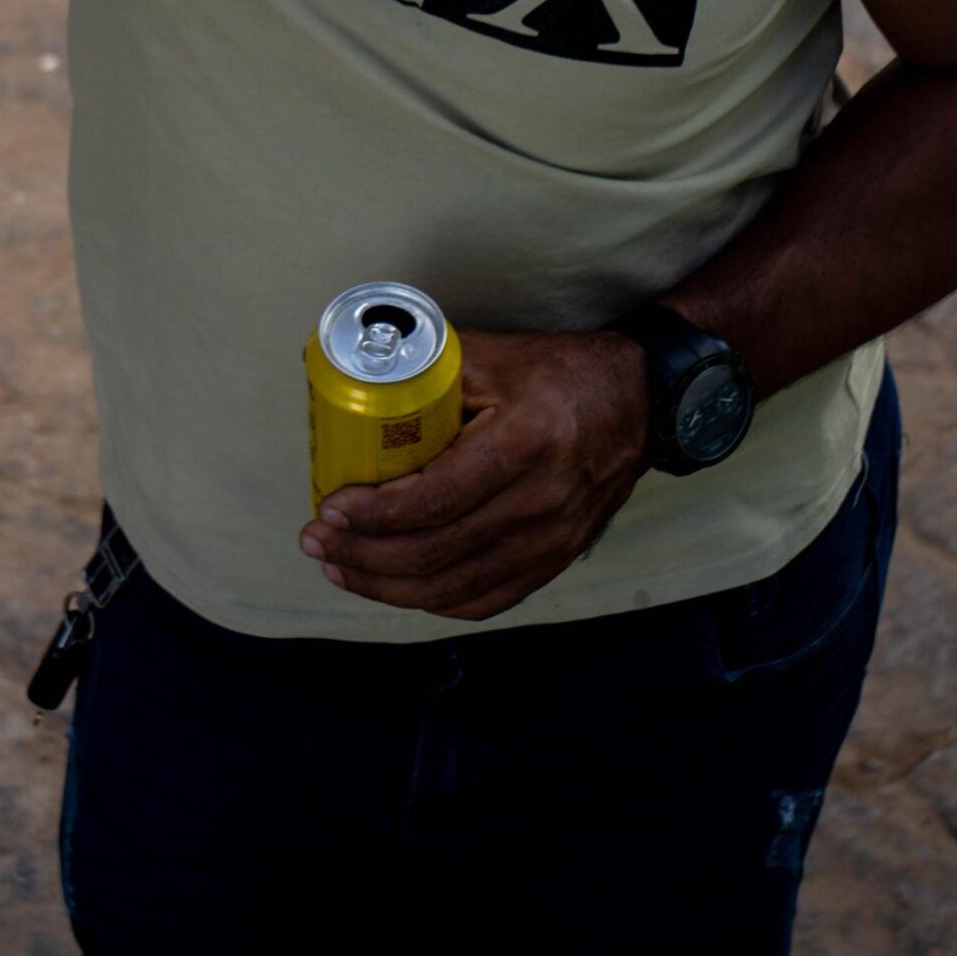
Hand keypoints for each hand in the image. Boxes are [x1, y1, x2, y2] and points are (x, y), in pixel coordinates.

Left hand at [299, 327, 650, 621]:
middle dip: (364, 555)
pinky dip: (433, 600)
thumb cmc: (559, 371)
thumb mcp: (494, 355)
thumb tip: (355, 377)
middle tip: (317, 541)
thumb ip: (428, 367)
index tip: (329, 508)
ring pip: (454, 587)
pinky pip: (485, 599)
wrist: (639, 402)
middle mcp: (542, 502)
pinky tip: (394, 586)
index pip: (436, 499)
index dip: (374, 514)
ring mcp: (553, 540)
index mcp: (525, 444)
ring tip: (339, 569)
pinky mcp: (556, 560)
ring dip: (386, 586)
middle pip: (436, 552)